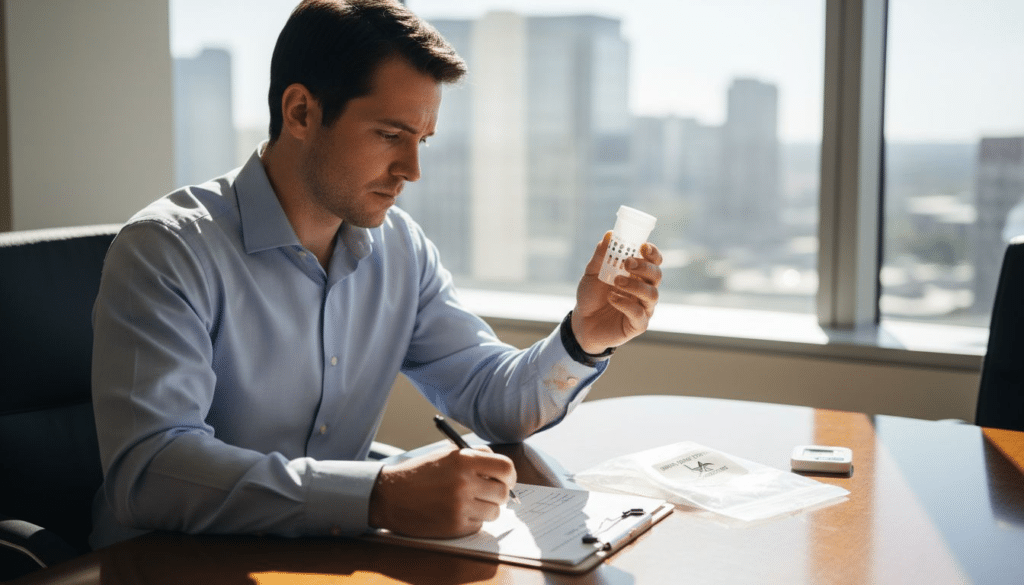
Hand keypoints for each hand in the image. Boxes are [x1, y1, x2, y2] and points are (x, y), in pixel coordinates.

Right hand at [368, 445, 516, 537]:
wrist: (390, 495)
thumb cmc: (420, 473)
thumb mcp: (447, 454)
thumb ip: (475, 457)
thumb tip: (502, 470)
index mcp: (464, 460)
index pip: (505, 468)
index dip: (509, 475)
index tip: (506, 479)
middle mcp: (464, 482)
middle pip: (503, 492)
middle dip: (498, 493)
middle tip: (487, 493)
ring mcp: (460, 506)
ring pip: (494, 512)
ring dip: (486, 509)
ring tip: (468, 503)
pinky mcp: (455, 526)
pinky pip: (479, 525)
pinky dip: (472, 520)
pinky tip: (456, 513)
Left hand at [572, 231, 662, 353]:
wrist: (581, 322)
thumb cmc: (591, 296)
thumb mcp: (592, 273)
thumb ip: (601, 256)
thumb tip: (610, 234)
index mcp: (637, 274)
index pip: (654, 261)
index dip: (653, 253)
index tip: (643, 246)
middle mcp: (644, 290)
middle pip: (657, 275)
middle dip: (645, 267)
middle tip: (627, 263)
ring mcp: (643, 308)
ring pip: (652, 294)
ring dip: (635, 285)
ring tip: (616, 281)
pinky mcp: (637, 325)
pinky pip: (639, 314)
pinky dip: (626, 304)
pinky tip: (612, 298)